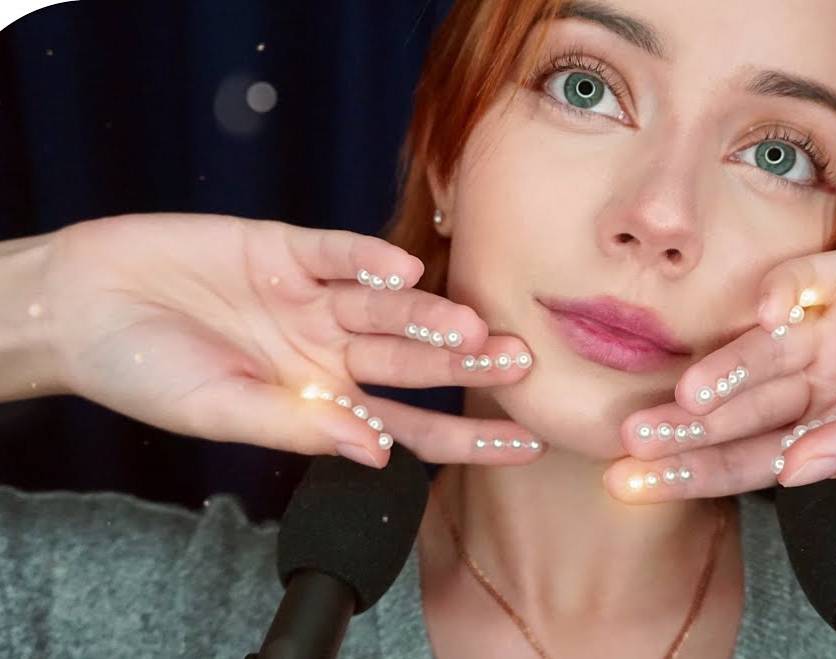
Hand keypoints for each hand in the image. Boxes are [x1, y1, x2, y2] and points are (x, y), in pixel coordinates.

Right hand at [44, 213, 540, 467]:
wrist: (84, 307)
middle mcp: (328, 348)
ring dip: (426, 314)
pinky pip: (336, 251)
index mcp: (320, 398)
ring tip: (469, 328)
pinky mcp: (286, 248)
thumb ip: (297, 429)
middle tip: (520, 364)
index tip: (522, 444)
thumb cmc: (144, 373)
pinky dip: (366, 258)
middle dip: (465, 364)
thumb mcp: (220, 411)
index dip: (465, 436)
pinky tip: (402, 268)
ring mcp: (312, 297)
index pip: (409, 423)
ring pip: (385, 306)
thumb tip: (376, 455)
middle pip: (412, 360)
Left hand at [604, 235, 835, 499]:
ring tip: (686, 398)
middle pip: (738, 406)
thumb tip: (798, 470)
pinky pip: (804, 282)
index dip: (697, 473)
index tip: (642, 487)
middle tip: (636, 441)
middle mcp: (821, 379)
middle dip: (687, 428)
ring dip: (722, 369)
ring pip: (760, 350)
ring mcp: (835, 327)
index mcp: (833, 430)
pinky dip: (780, 297)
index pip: (747, 459)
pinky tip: (760, 316)